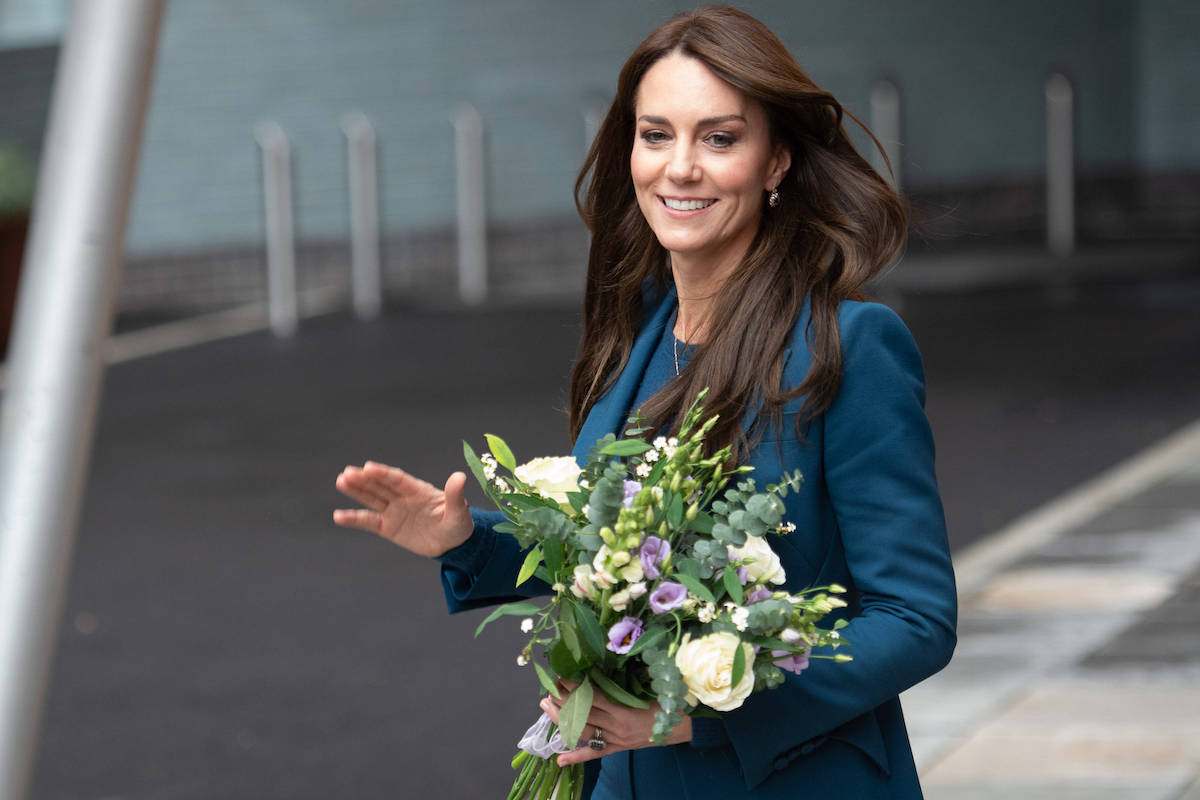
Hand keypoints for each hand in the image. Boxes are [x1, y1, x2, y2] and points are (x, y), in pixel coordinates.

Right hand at [333, 461, 472, 556]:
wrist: (453, 544)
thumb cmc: (458, 525)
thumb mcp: (459, 512)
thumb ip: (455, 495)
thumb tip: (459, 476)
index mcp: (419, 490)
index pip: (398, 480)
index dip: (383, 473)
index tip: (369, 467)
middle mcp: (403, 497)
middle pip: (381, 486)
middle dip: (365, 479)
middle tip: (347, 473)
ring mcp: (394, 511)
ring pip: (372, 498)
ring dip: (356, 490)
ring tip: (341, 481)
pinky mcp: (388, 527)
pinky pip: (369, 522)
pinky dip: (354, 519)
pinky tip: (338, 516)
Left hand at [540, 680, 691, 765]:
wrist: (680, 725)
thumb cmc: (665, 701)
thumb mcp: (645, 688)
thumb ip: (622, 683)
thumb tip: (600, 668)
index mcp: (623, 709)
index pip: (592, 697)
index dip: (574, 687)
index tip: (561, 676)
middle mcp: (615, 726)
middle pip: (583, 714)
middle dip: (563, 701)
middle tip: (548, 689)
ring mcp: (614, 739)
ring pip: (582, 732)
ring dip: (562, 720)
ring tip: (546, 707)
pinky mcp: (616, 748)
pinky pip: (594, 753)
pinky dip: (576, 757)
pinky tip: (559, 760)